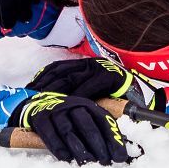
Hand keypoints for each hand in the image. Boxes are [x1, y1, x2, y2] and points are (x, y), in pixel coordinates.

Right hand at [15, 93, 134, 165]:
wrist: (39, 104)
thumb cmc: (69, 118)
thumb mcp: (86, 119)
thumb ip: (101, 132)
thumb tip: (121, 154)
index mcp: (88, 105)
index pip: (104, 122)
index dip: (113, 140)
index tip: (120, 158)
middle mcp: (73, 105)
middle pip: (87, 126)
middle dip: (98, 146)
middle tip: (104, 163)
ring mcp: (56, 111)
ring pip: (69, 132)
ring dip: (79, 150)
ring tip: (88, 164)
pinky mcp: (41, 119)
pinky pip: (50, 135)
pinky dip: (59, 148)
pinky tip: (67, 159)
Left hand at [28, 58, 165, 110]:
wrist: (140, 94)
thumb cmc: (113, 96)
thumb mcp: (90, 90)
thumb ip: (74, 90)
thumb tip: (50, 101)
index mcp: (82, 64)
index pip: (55, 68)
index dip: (41, 78)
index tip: (28, 90)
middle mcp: (88, 63)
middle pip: (59, 72)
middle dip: (43, 85)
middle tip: (31, 98)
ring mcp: (98, 68)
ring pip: (71, 78)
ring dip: (55, 90)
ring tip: (44, 101)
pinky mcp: (109, 76)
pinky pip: (88, 86)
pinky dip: (76, 95)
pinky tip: (67, 104)